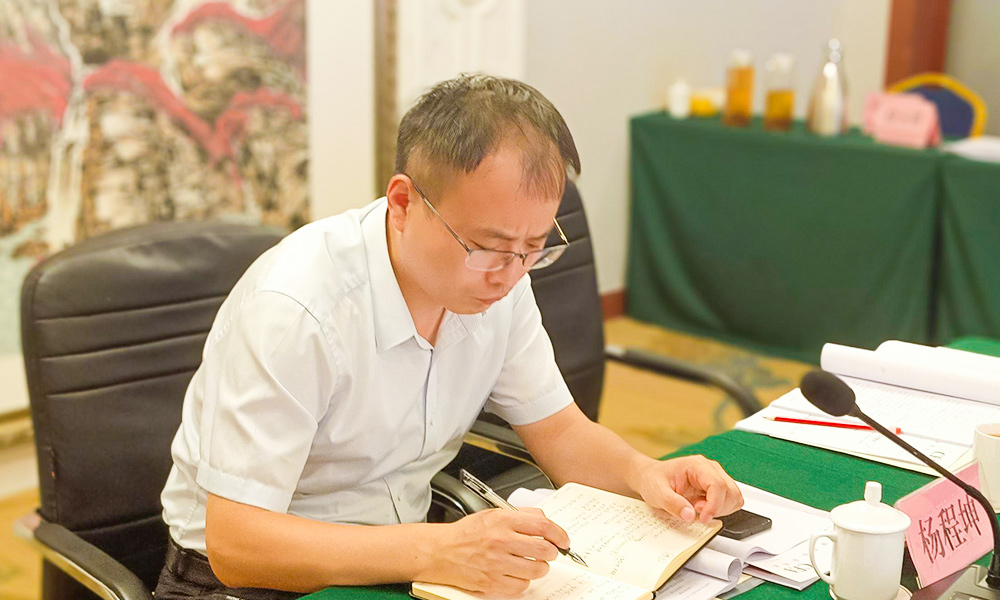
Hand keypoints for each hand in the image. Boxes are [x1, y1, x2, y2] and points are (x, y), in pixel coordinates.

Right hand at [423, 508, 568, 595]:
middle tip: (547, 552)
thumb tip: (545, 520)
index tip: (563, 540)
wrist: (441, 551)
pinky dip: (522, 581)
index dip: (559, 534)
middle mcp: (500, 541)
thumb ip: (521, 515)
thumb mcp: (493, 514)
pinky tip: (514, 573)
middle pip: (544, 549)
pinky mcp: (492, 582)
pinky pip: (522, 585)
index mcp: (502, 520)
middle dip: (551, 552)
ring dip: (539, 567)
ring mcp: (496, 563)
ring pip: (537, 569)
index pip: (543, 525)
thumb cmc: (467, 533)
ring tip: (530, 563)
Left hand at [633, 455, 742, 523]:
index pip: (717, 484)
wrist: (650, 476)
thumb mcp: (657, 492)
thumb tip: (690, 515)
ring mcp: (715, 477)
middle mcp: (710, 469)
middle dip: (717, 508)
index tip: (703, 517)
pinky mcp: (716, 488)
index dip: (714, 505)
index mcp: (697, 465)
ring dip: (721, 509)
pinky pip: (730, 501)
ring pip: (734, 497)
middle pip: (730, 491)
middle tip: (697, 511)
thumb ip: (672, 503)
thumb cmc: (653, 479)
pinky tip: (703, 508)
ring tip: (698, 508)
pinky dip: (721, 509)